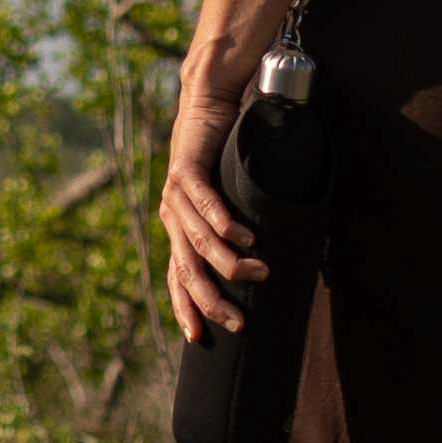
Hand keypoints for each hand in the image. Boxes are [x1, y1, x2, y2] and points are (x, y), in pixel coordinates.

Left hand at [159, 88, 260, 338]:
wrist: (207, 103)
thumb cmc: (222, 156)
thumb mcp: (228, 202)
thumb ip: (238, 231)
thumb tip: (270, 264)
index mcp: (178, 229)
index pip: (177, 278)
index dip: (186, 308)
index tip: (199, 339)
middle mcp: (171, 217)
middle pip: (186, 270)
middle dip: (211, 300)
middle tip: (238, 322)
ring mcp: (174, 194)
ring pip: (199, 240)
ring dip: (229, 261)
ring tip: (258, 272)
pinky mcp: (185, 170)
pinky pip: (204, 201)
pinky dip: (223, 222)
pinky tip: (242, 238)